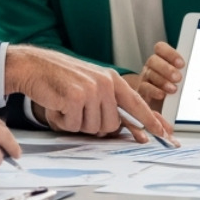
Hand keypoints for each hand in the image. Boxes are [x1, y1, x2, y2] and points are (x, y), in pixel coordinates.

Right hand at [6, 45, 173, 142]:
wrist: (34, 66)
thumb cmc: (61, 79)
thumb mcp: (91, 85)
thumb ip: (110, 104)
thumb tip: (127, 128)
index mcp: (112, 80)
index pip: (137, 104)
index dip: (151, 121)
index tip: (166, 133)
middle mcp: (105, 84)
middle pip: (111, 126)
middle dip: (92, 125)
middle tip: (77, 110)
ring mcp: (91, 90)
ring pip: (92, 128)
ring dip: (75, 123)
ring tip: (66, 104)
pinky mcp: (75, 97)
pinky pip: (73, 125)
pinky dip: (61, 120)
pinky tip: (56, 104)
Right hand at [133, 42, 185, 106]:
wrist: (161, 103)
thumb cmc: (174, 87)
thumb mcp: (180, 77)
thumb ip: (185, 71)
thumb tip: (198, 69)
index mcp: (161, 59)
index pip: (161, 48)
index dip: (170, 54)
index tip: (181, 63)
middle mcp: (152, 66)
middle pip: (153, 60)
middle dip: (166, 68)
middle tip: (178, 77)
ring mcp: (146, 78)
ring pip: (149, 73)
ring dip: (162, 81)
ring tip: (173, 89)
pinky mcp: (142, 91)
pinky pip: (145, 88)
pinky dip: (154, 91)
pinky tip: (162, 95)